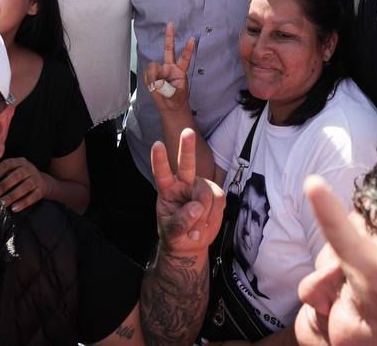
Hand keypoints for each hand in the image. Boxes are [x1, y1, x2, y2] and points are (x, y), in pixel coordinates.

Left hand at [0, 157, 49, 211]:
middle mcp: (29, 168)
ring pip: (25, 186)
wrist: (43, 183)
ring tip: (2, 203)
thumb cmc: (20, 176)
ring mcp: (36, 179)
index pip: (8, 164)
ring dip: (13, 195)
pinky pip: (33, 197)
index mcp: (20, 161)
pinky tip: (14, 208)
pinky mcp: (41, 190)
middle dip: (4, 185)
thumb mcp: (11, 170)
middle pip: (17, 175)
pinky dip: (23, 203)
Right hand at [142, 23, 194, 113]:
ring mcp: (160, 70)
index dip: (188, 49)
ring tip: (156, 86)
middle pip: (169, 50)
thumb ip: (167, 89)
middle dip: (169, 37)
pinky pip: (147, 74)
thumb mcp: (176, 96)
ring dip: (153, 77)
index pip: (185, 58)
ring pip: (153, 67)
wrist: (169, 107)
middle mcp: (170, 68)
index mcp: (180, 71)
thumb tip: (157, 82)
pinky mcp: (152, 75)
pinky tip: (152, 86)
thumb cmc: (176, 100)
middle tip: (171, 24)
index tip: (193, 39)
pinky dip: (148, 80)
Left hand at [153, 128, 223, 255]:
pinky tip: (205, 223)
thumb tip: (196, 207)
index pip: (162, 173)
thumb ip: (182, 220)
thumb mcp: (172, 232)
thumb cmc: (176, 234)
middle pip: (186, 165)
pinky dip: (213, 216)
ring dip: (203, 215)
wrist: (191, 244)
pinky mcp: (215, 193)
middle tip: (187, 131)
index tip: (157, 145)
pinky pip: (219, 200)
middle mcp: (184, 183)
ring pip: (206, 193)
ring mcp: (200, 187)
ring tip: (196, 228)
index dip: (160, 160)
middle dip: (187, 148)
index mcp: (167, 189)